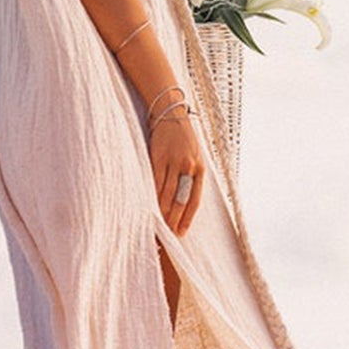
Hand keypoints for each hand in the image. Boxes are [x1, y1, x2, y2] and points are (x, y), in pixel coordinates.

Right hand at [148, 108, 203, 236]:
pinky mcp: (158, 157)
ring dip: (161, 211)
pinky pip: (154, 181)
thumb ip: (191, 176)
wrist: (171, 113)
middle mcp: (188, 166)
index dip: (187, 218)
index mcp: (200, 169)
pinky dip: (151, 195)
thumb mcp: (194, 156)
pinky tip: (148, 206)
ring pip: (166, 194)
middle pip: (180, 200)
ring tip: (157, 225)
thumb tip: (183, 201)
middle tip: (168, 235)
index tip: (181, 233)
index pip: (194, 200)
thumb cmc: (183, 138)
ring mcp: (173, 162)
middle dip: (173, 219)